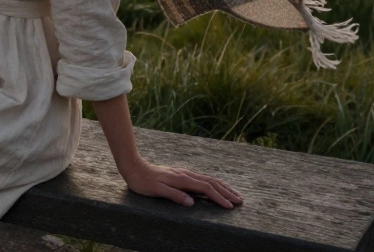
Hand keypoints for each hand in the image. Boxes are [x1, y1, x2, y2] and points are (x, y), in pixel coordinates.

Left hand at [121, 161, 242, 208]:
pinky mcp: (180, 174)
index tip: (230, 206)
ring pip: (208, 179)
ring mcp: (184, 173)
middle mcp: (185, 175)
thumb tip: (192, 203)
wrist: (133, 167)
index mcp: (182, 180)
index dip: (219, 198)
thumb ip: (174, 195)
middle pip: (211, 182)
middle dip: (227, 191)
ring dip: (222, 186)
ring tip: (233, 193)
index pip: (206, 189)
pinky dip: (213, 183)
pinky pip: (202, 178)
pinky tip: (215, 186)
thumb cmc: (143, 181)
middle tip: (240, 200)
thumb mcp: (156, 190)